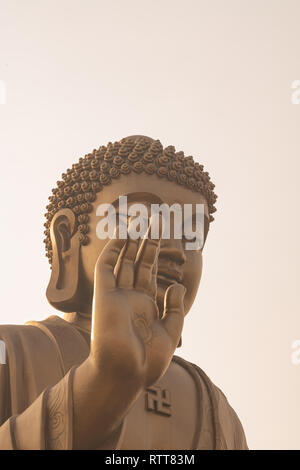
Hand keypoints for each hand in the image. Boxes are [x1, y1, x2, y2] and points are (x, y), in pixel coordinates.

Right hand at [89, 220, 185, 386]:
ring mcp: (116, 294)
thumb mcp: (170, 332)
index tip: (163, 235)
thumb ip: (173, 307)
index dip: (155, 253)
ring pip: (123, 260)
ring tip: (141, 219)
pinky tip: (123, 235)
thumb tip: (177, 285)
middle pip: (138, 261)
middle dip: (146, 241)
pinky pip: (106, 268)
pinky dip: (113, 251)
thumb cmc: (148, 360)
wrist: (126, 373)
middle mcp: (130, 296)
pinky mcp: (103, 294)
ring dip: (131, 240)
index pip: (149, 271)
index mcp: (145, 305)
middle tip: (155, 219)